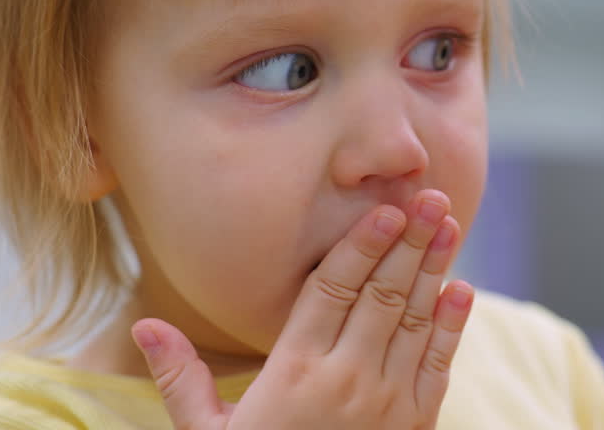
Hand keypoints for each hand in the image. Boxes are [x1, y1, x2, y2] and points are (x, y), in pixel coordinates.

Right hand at [130, 189, 472, 429]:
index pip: (333, 291)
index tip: (384, 209)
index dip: (360, 246)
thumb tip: (143, 325)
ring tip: (447, 224)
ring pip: (415, 321)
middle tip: (430, 197)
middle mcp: (346, 381)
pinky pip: (438, 365)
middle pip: (382, 295)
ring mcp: (387, 403)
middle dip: (407, 242)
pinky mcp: (416, 424)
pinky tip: (460, 289)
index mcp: (294, 372)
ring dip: (434, 269)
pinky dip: (452, 326)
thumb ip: (180, 376)